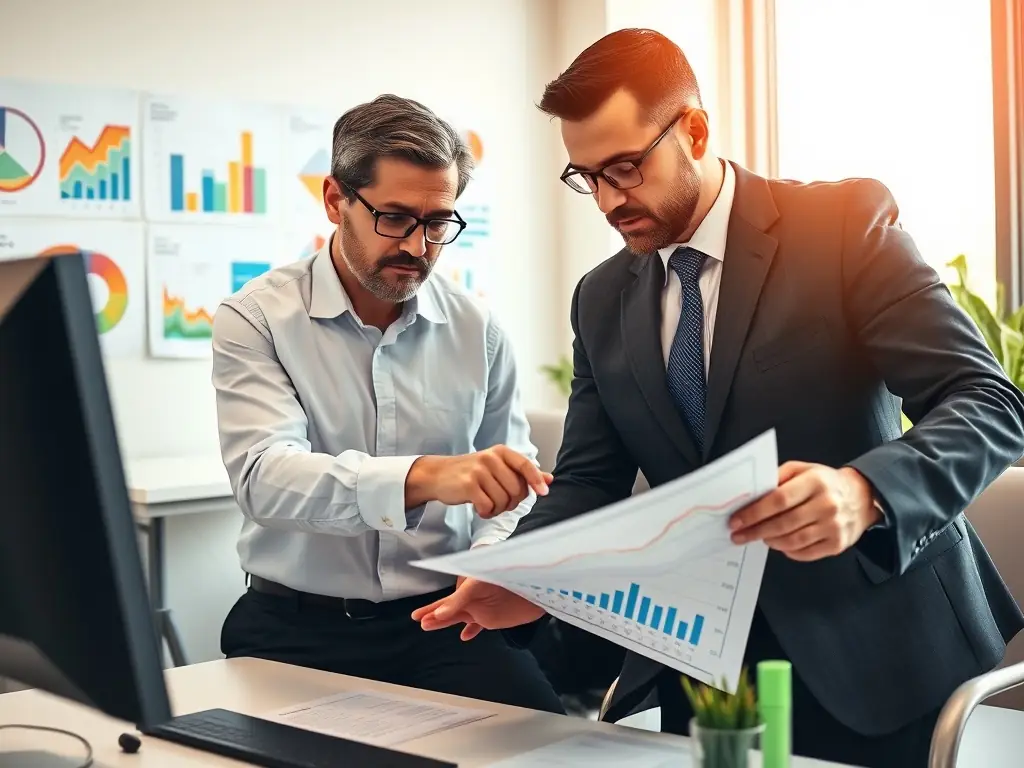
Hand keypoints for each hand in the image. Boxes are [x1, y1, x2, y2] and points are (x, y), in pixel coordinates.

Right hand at [406, 446, 552, 518]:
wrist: (439, 475)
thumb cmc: (472, 473)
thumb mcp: (498, 467)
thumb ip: (523, 473)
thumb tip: (549, 479)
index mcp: (501, 452)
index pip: (525, 465)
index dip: (536, 480)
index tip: (544, 493)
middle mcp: (490, 458)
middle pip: (516, 489)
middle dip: (511, 502)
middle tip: (499, 501)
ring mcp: (479, 471)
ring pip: (503, 500)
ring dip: (497, 509)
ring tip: (487, 503)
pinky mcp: (468, 485)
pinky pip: (488, 507)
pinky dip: (486, 512)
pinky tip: (479, 508)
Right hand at [411, 578, 545, 640]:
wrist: (533, 585)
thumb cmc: (505, 574)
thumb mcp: (477, 584)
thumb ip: (459, 601)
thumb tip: (439, 615)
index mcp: (467, 584)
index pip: (448, 598)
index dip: (433, 608)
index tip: (418, 616)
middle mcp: (472, 596)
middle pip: (448, 607)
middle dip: (433, 614)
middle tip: (418, 620)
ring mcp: (481, 607)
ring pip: (458, 617)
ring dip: (444, 622)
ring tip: (428, 627)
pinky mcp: (492, 617)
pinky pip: (477, 625)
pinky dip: (471, 630)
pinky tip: (463, 637)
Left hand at [728, 462, 880, 561]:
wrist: (862, 497)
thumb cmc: (825, 483)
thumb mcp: (802, 470)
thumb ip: (778, 478)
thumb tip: (752, 494)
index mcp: (815, 482)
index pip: (778, 500)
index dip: (754, 512)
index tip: (737, 520)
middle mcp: (827, 505)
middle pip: (783, 523)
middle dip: (755, 531)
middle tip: (739, 535)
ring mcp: (833, 527)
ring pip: (792, 540)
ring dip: (770, 541)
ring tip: (759, 537)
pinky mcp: (837, 544)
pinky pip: (805, 553)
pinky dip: (787, 551)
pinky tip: (778, 544)